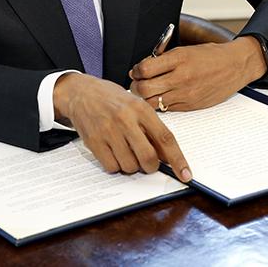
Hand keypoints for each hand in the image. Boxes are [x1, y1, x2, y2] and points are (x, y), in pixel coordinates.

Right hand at [52, 72, 191, 181]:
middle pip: (148, 158)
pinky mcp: (94, 141)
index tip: (185, 174)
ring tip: (125, 151)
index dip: (178, 159)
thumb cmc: (112, 100)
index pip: (165, 138)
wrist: (81, 92)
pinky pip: (111, 167)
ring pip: (129, 166)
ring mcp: (108, 131)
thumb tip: (167, 157)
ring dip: (131, 166)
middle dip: (150, 166)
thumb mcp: (136, 106)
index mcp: (141, 109)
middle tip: (146, 162)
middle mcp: (125, 119)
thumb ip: (151, 128)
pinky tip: (112, 152)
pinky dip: (115, 166)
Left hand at [129, 36, 266, 111]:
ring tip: (149, 92)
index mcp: (179, 58)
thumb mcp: (185, 50)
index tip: (137, 70)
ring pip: (152, 103)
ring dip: (146, 98)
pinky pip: (166, 109)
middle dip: (136, 87)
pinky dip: (160, 104)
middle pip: (144, 89)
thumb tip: (140, 69)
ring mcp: (185, 94)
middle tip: (138, 83)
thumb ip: (163, 59)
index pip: (144, 69)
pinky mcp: (190, 106)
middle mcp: (181, 77)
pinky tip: (163, 97)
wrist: (235, 66)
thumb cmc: (210, 56)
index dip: (136, 70)